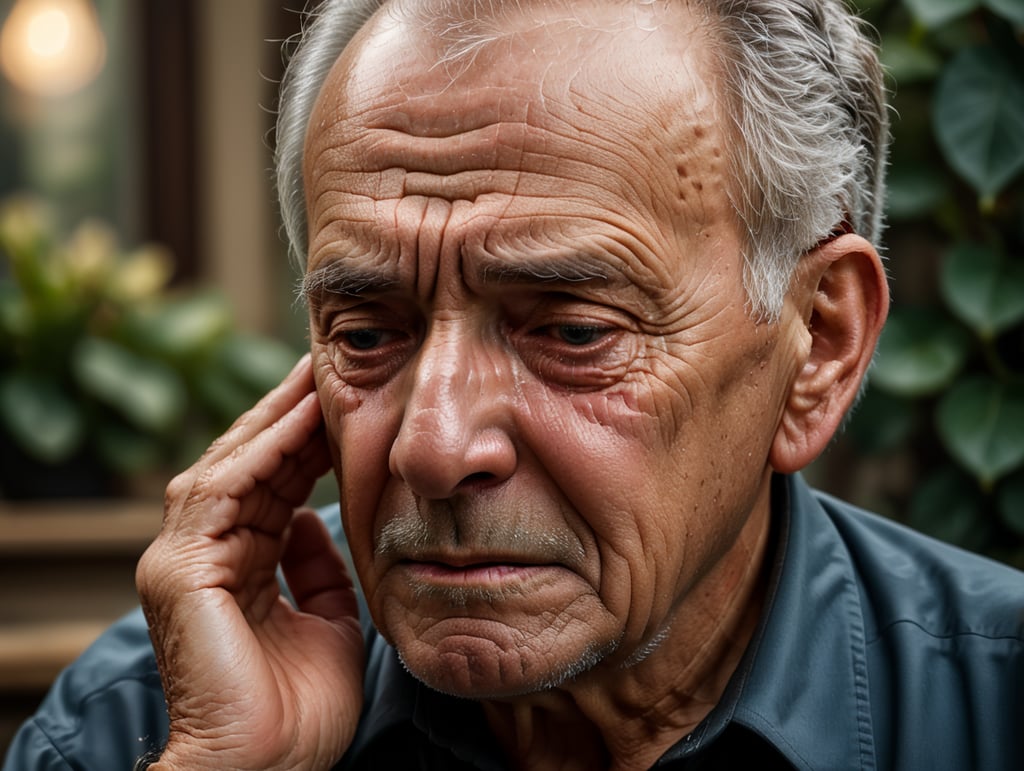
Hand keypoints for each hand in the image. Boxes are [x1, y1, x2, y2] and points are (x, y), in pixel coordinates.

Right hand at [136, 354, 363, 769]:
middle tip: (327, 366)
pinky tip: (298, 417)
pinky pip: (224, 492)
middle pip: (249, 465)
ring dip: (277, 419)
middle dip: (289, 415)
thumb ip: (318, 569)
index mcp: (234, 565)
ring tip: (315, 376)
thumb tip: (316, 524)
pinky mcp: (178, 570)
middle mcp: (202, 553)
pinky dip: (263, 451)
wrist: (266, 769)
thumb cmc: (296, 711)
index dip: (305, 441)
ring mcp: (182, 559)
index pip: (270, 485)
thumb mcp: (326, 621)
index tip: (341, 401)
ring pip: (231, 466)